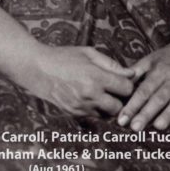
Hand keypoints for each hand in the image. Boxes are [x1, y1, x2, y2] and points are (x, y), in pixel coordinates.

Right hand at [16, 44, 135, 116]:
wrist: (37, 69)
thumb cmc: (65, 57)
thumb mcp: (90, 53)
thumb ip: (112, 65)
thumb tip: (131, 73)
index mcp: (96, 77)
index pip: (126, 89)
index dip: (129, 85)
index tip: (126, 80)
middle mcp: (89, 95)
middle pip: (119, 107)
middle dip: (121, 99)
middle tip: (118, 91)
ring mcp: (80, 107)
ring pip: (106, 115)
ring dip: (109, 107)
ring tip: (106, 95)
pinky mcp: (72, 113)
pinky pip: (93, 117)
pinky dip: (96, 110)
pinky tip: (93, 99)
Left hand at [117, 41, 169, 130]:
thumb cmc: (168, 57)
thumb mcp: (151, 59)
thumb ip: (135, 71)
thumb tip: (119, 83)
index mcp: (160, 71)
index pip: (144, 90)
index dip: (133, 105)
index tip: (122, 119)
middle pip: (159, 98)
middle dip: (147, 113)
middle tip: (135, 127)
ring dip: (169, 114)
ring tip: (158, 126)